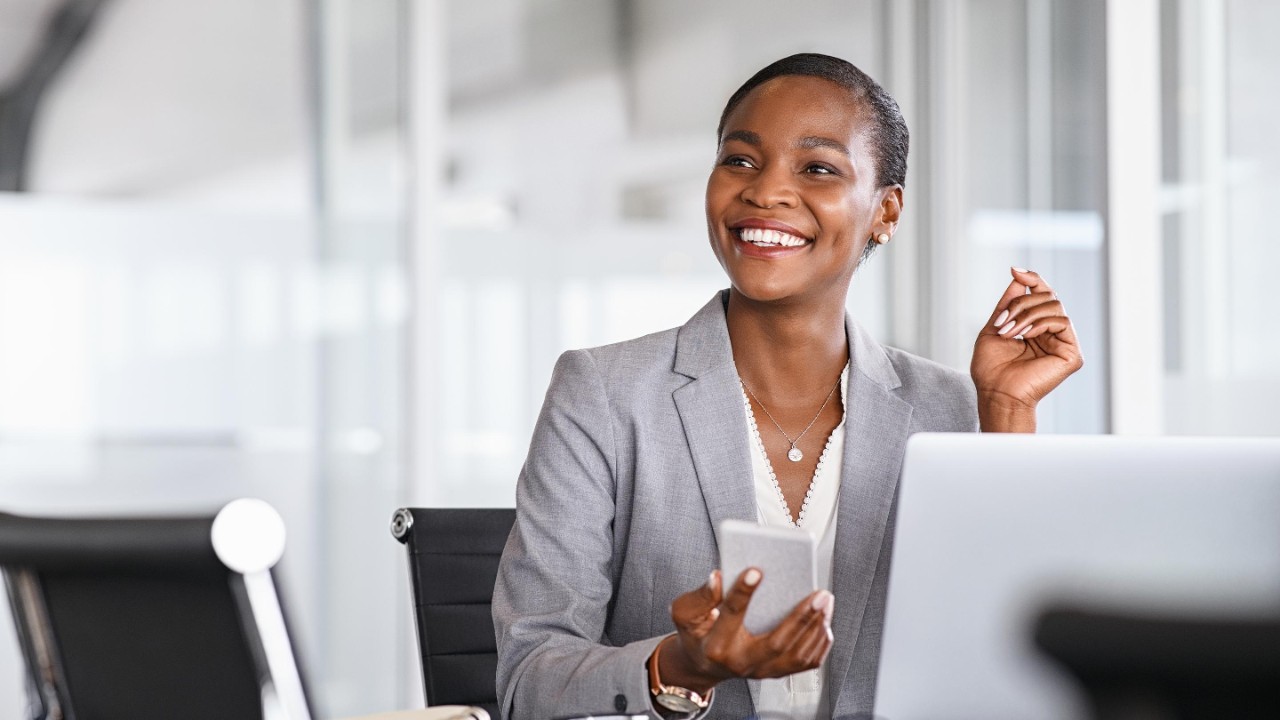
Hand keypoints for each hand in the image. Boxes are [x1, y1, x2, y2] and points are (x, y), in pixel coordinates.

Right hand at [656, 568, 833, 693]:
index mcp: (717, 645)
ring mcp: (761, 670)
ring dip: (816, 627)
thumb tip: (717, 578)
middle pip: (777, 643)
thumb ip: (700, 596)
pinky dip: (819, 642)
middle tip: (818, 594)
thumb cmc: (697, 634)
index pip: (731, 615)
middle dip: (801, 617)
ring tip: (825, 601)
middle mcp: (741, 662)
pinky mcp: (776, 672)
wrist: (704, 664)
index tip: (756, 570)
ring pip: (797, 655)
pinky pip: (806, 663)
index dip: (742, 592)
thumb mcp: (685, 613)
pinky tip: (824, 621)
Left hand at [970, 267, 1083, 431]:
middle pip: (1047, 296)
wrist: (996, 393)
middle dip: (1020, 303)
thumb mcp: (994, 328)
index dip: (1032, 279)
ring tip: (1009, 332)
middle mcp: (1052, 333)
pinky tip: (1025, 335)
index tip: (1015, 270)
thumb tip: (1018, 277)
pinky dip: (1040, 322)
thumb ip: (1008, 304)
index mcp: (1036, 327)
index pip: (1041, 295)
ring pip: (1054, 306)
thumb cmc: (991, 369)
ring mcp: (1064, 342)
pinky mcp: (1072, 353)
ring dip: (1026, 315)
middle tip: (1003, 322)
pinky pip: (1062, 321)